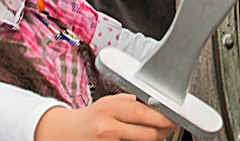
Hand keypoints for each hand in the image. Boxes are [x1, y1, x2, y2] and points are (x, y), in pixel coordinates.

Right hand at [36, 95, 177, 140]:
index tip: (174, 118)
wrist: (65, 133)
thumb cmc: (91, 118)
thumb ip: (131, 103)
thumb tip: (157, 107)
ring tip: (154, 133)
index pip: (145, 114)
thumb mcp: (109, 103)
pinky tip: (136, 139)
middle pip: (148, 134)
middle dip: (163, 131)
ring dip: (153, 139)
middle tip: (170, 127)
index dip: (164, 118)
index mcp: (110, 108)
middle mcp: (108, 127)